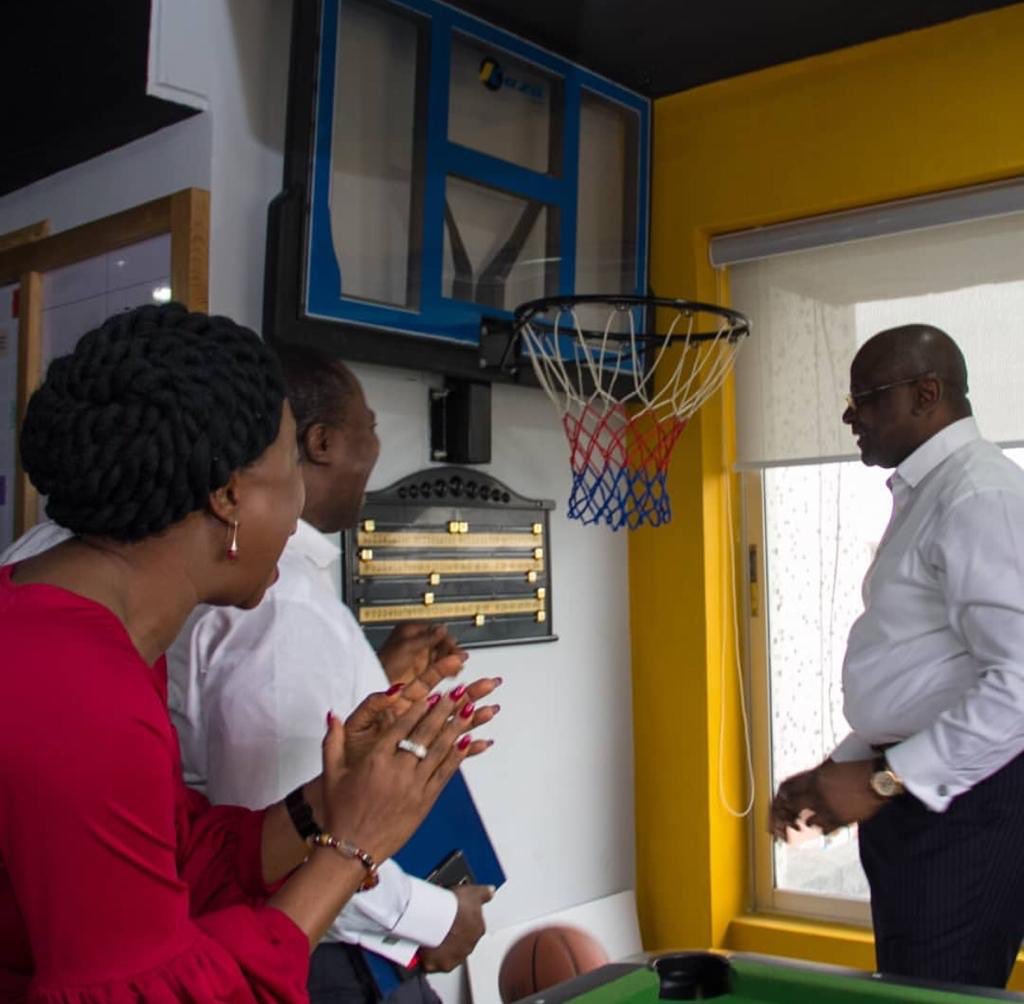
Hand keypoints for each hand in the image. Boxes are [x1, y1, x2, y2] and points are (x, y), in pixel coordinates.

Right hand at [320, 688, 491, 864]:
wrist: (352, 851)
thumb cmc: (340, 813)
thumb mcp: (331, 774)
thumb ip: (333, 741)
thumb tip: (332, 715)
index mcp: (375, 760)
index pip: (401, 725)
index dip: (419, 706)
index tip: (432, 692)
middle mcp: (397, 770)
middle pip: (425, 732)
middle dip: (444, 709)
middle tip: (458, 691)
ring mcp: (413, 786)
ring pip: (439, 750)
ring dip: (456, 727)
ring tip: (469, 709)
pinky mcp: (425, 801)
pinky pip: (445, 774)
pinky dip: (457, 756)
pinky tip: (467, 742)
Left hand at [378, 623, 467, 686]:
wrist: (377, 685)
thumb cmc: (385, 664)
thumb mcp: (407, 647)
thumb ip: (427, 638)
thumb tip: (443, 628)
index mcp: (411, 630)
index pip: (435, 629)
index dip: (446, 637)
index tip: (454, 644)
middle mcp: (417, 642)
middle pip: (441, 642)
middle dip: (451, 649)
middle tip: (459, 656)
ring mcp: (420, 657)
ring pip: (443, 654)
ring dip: (452, 659)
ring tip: (458, 665)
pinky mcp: (423, 670)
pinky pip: (440, 666)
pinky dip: (448, 668)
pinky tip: (454, 671)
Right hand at [419, 884, 494, 971]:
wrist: (439, 917)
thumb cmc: (456, 906)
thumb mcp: (473, 892)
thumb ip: (484, 893)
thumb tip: (490, 892)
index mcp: (478, 929)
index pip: (472, 927)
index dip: (461, 921)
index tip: (452, 916)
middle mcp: (469, 945)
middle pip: (460, 942)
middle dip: (452, 935)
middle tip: (439, 925)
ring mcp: (456, 956)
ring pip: (448, 953)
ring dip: (441, 947)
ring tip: (428, 936)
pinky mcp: (441, 964)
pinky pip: (434, 963)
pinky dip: (428, 958)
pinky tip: (421, 949)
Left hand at [769, 759, 883, 839]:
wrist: (878, 780)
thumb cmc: (856, 769)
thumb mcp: (831, 766)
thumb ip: (816, 774)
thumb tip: (806, 779)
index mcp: (814, 779)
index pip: (788, 789)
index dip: (782, 796)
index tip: (781, 800)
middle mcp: (818, 795)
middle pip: (794, 806)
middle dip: (789, 812)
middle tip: (789, 815)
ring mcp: (830, 809)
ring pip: (809, 821)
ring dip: (806, 821)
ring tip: (805, 821)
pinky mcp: (842, 820)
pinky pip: (825, 829)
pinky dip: (821, 828)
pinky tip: (820, 826)